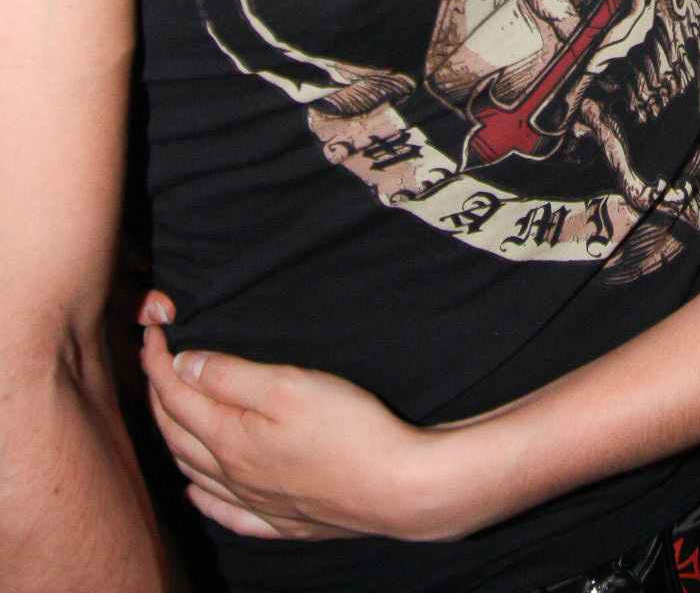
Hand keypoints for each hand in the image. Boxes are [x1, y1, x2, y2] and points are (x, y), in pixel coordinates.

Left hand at [139, 311, 431, 541]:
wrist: (396, 487)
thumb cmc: (347, 430)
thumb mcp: (287, 385)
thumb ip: (230, 377)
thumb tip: (183, 366)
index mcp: (231, 439)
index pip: (177, 396)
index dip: (157, 361)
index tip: (150, 333)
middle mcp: (234, 475)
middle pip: (178, 434)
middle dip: (159, 395)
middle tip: (153, 363)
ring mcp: (258, 502)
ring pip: (196, 473)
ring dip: (173, 441)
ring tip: (166, 416)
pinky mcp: (284, 519)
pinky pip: (226, 514)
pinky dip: (204, 500)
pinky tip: (197, 494)